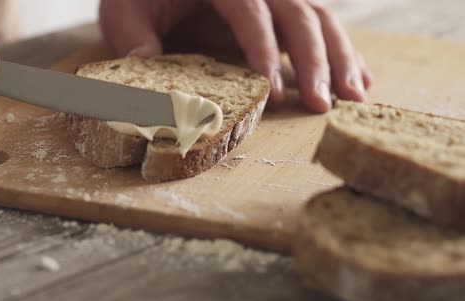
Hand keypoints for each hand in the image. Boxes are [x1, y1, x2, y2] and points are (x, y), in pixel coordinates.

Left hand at [99, 0, 372, 112]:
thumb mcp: (124, 10)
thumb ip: (135, 37)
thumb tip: (147, 68)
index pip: (250, 10)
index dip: (263, 50)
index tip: (272, 93)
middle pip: (298, 13)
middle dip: (315, 61)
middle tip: (322, 106)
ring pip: (320, 18)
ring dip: (341, 59)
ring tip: (355, 99)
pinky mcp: (282, 11)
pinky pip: (321, 26)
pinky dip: (342, 53)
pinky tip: (361, 79)